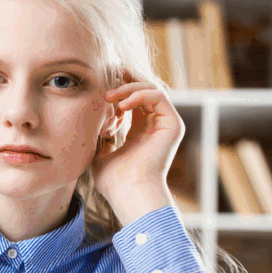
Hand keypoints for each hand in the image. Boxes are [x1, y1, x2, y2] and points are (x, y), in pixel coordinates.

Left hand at [93, 69, 183, 224]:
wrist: (129, 193)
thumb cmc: (114, 181)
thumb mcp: (101, 154)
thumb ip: (101, 137)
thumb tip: (98, 126)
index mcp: (141, 131)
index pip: (133, 99)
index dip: (118, 88)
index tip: (99, 87)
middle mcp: (156, 125)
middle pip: (144, 89)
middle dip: (124, 80)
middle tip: (105, 78)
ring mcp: (166, 124)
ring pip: (151, 88)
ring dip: (128, 88)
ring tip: (109, 96)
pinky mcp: (172, 125)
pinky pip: (158, 96)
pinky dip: (138, 95)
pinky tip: (121, 105)